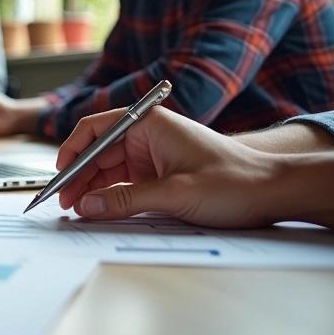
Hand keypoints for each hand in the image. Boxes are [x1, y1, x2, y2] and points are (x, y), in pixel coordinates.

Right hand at [55, 106, 278, 227]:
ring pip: (109, 170)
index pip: (96, 128)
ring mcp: (154, 155)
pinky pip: (126, 183)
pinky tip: (100, 210)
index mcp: (149, 123)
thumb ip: (125, 199)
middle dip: (79, 176)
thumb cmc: (236, 181)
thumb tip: (85, 205)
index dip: (72, 150)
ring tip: (78, 211)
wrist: (275, 192)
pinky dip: (110, 196)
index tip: (59, 174)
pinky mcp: (160, 175)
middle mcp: (148, 135)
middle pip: (99, 152)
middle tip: (65, 204)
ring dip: (92, 188)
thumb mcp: (175, 194)